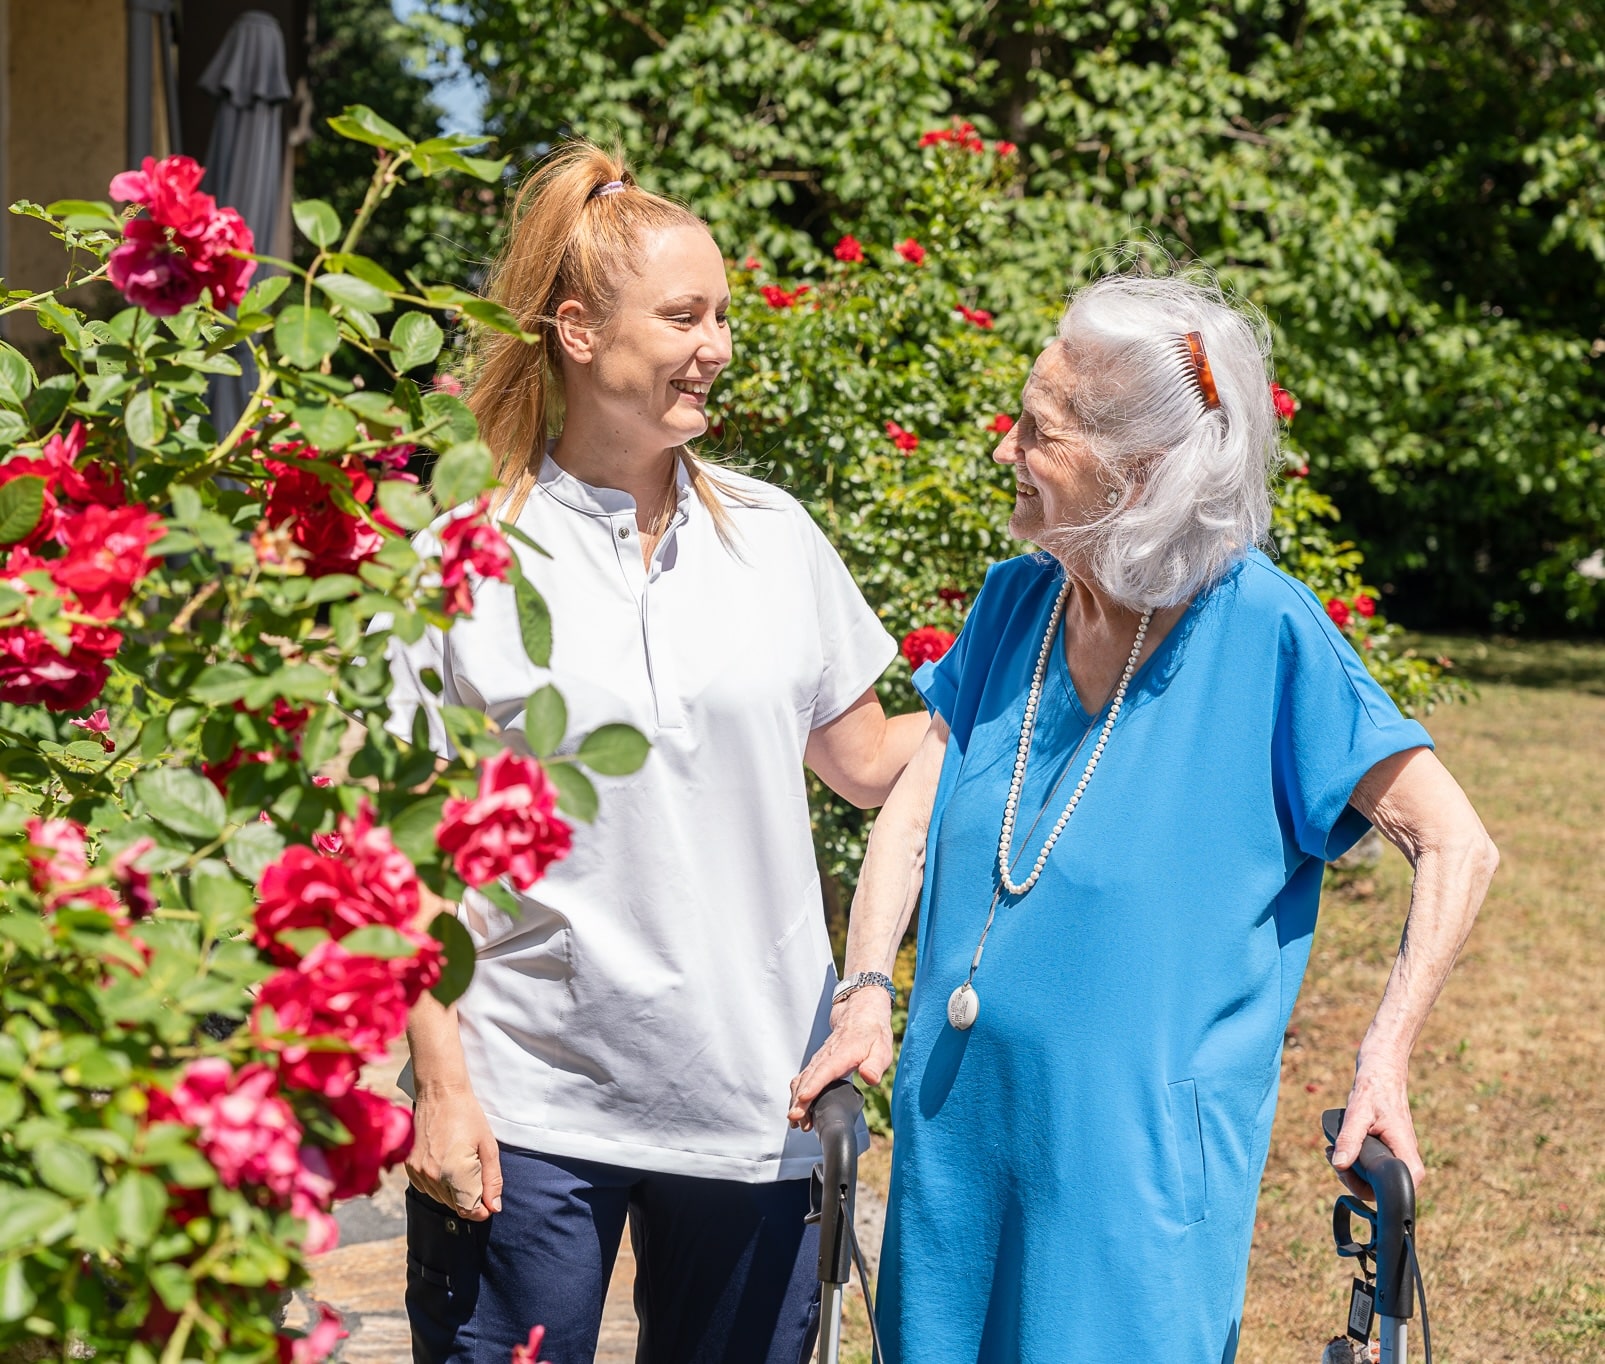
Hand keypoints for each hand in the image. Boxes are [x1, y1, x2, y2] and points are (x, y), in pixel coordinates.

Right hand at [405, 1082, 503, 1220]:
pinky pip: (428, 1189)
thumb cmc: (468, 1116)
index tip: (489, 1201)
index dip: (482, 1209)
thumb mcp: (488, 1147)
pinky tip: (448, 1165)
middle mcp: (434, 1177)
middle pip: (456, 1206)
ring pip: (442, 1199)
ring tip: (463, 1164)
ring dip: (455, 1192)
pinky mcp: (410, 1169)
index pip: (469, 1209)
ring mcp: (419, 1173)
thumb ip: (492, 1180)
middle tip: (478, 1174)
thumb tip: (494, 1207)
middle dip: (470, 1199)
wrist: (440, 1094)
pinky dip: (440, 1185)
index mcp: (456, 1172)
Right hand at [787, 989, 893, 1129]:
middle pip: (808, 1078)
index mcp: (842, 1053)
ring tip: (795, 1120)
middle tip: (795, 1118)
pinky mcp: (816, 1064)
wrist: (860, 1013)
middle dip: (799, 1099)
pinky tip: (796, 1108)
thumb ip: (875, 1064)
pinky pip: (802, 1079)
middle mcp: (826, 1056)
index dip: (814, 1085)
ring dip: (796, 1099)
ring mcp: (819, 1060)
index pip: (825, 1071)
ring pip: (802, 1079)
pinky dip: (796, 1093)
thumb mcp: (882, 1048)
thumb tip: (870, 1077)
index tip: (803, 1098)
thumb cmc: (872, 1034)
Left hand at [1328, 1057, 1425, 1201]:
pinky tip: (1338, 1147)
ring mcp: (1396, 1152)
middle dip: (1354, 1179)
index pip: (1404, 1187)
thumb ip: (1349, 1139)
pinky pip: (1370, 1165)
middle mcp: (1404, 1155)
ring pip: (1374, 1177)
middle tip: (1333, 1159)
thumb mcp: (1358, 1112)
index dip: (1379, 1193)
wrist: (1381, 1069)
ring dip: (1350, 1170)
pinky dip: (1353, 1159)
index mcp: (1405, 1150)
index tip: (1348, 1175)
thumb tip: (1339, 1165)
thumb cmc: (1375, 1087)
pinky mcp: (1387, 1147)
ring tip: (1332, 1151)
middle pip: (1382, 1188)